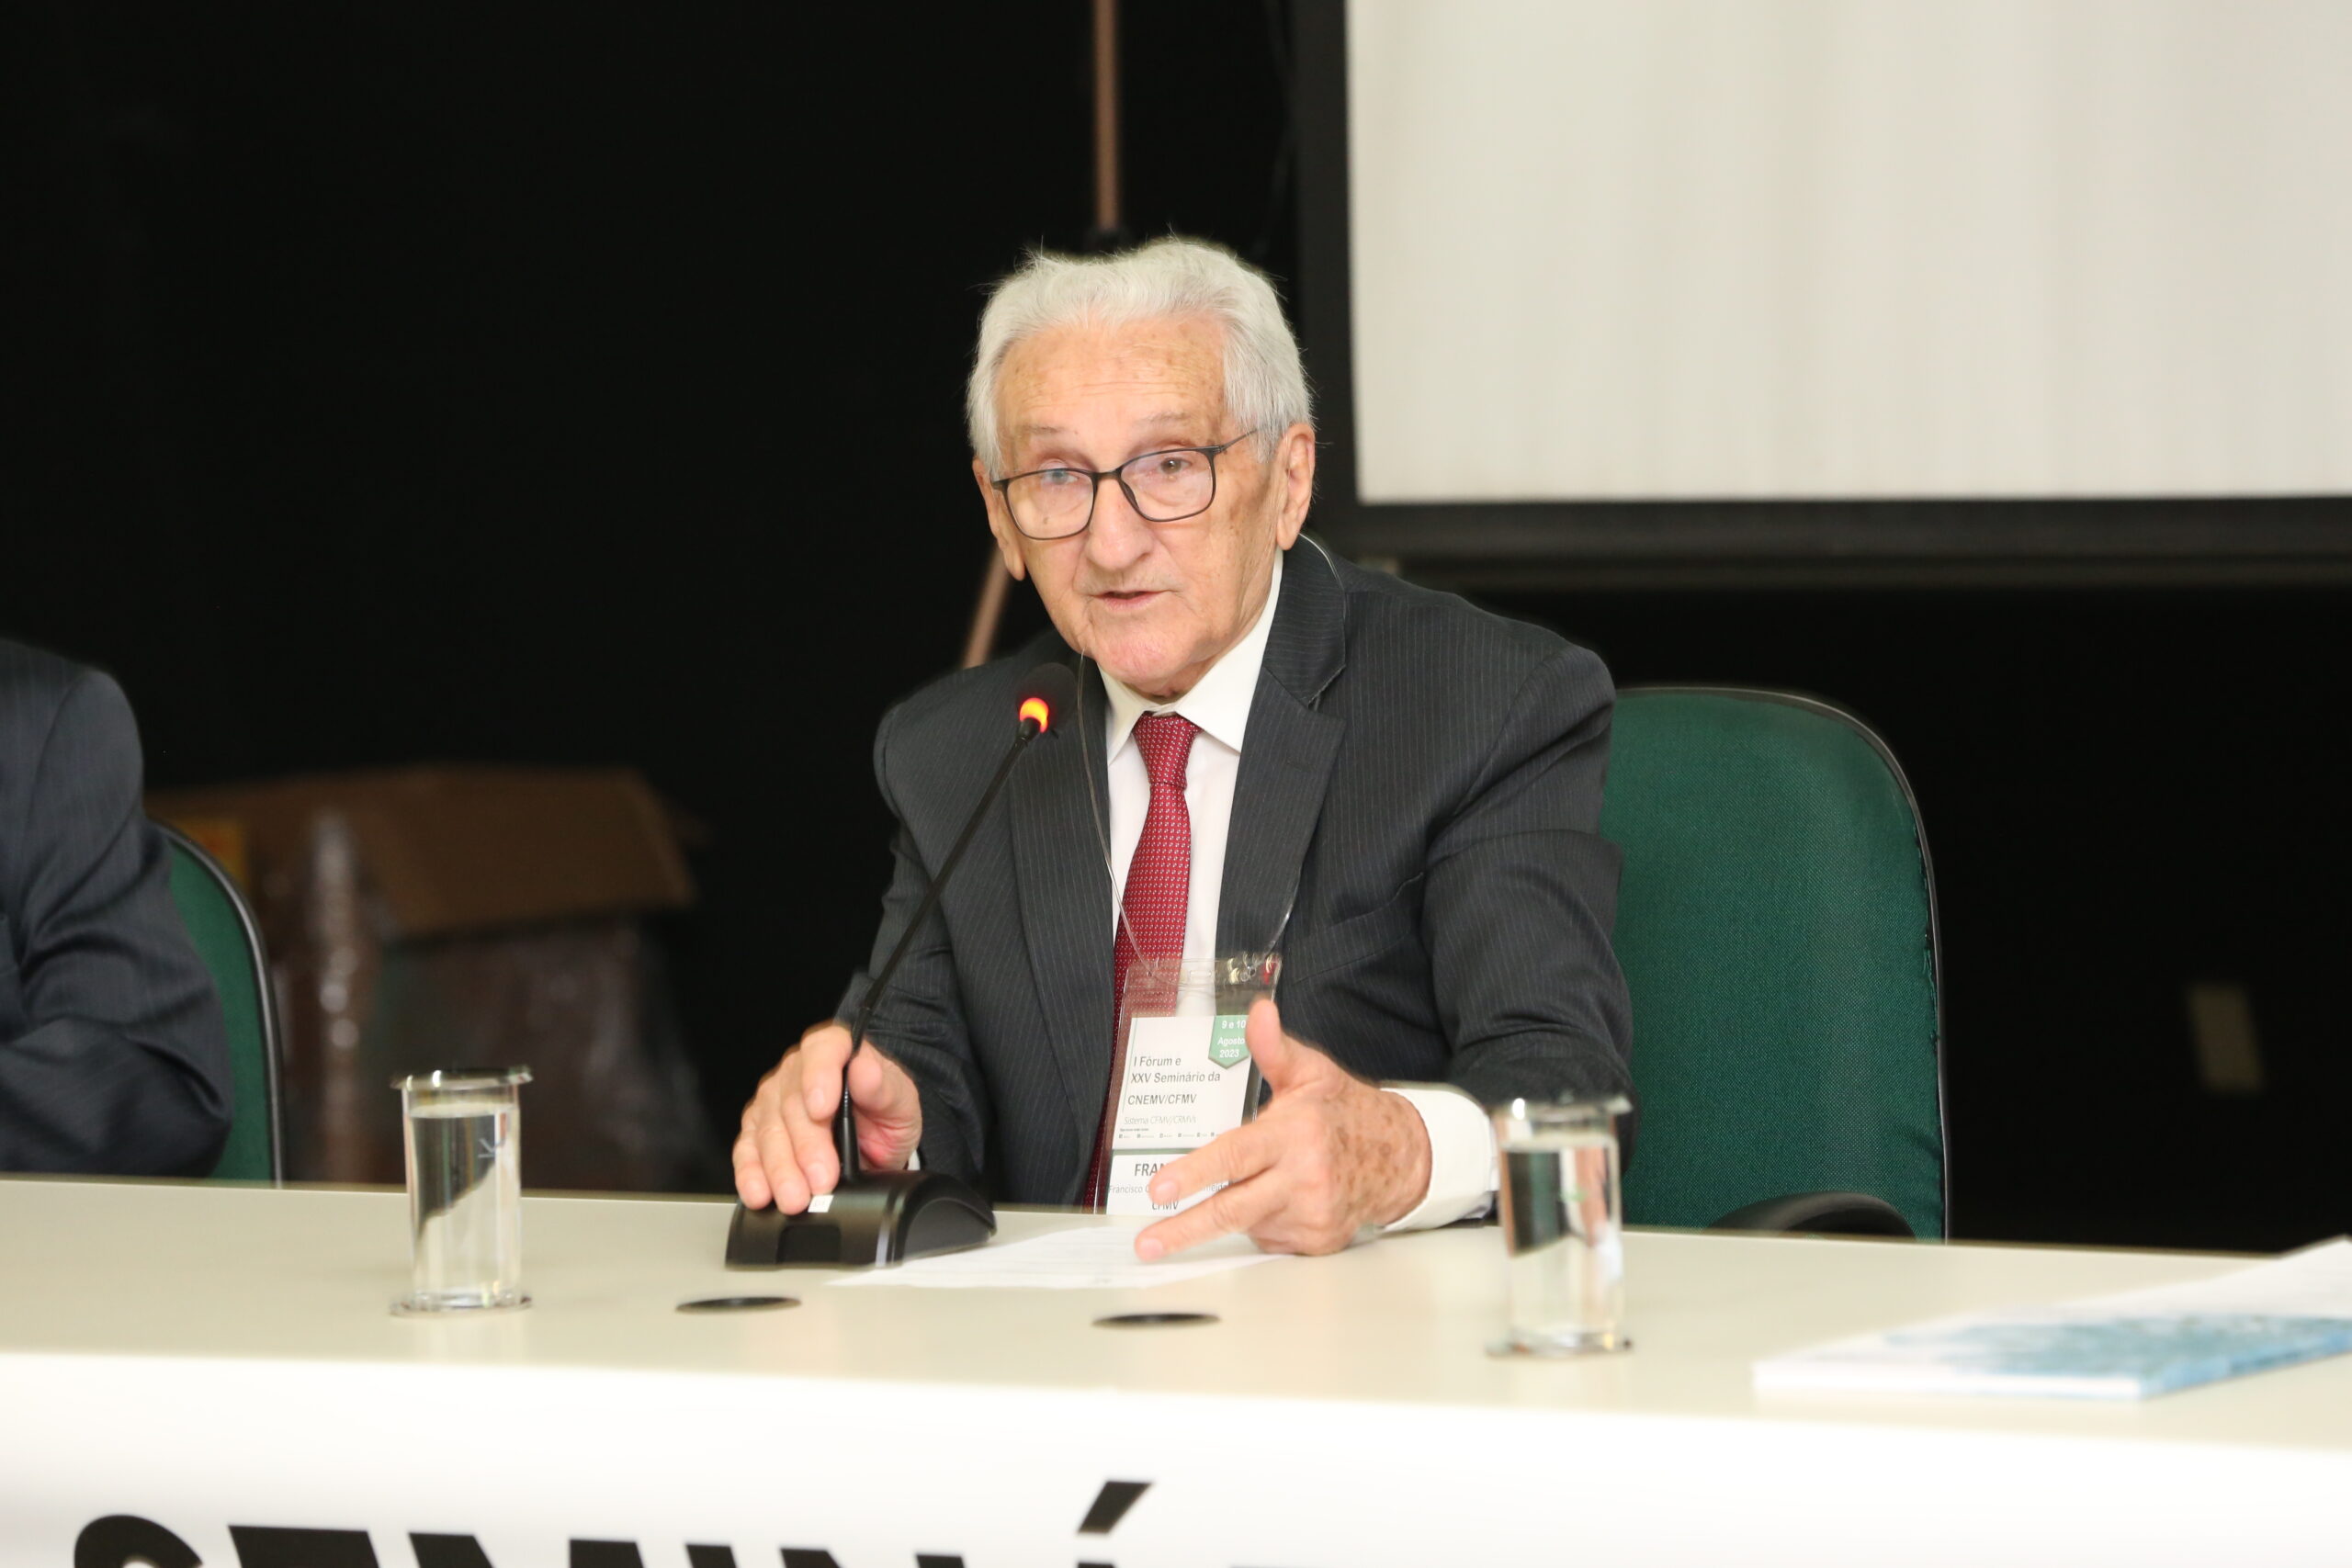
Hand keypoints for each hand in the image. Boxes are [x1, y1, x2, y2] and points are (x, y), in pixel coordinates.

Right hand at [733, 1022, 922, 1211]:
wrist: (875, 1143)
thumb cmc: (885, 1114)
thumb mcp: (900, 1102)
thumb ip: (884, 1087)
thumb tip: (866, 1071)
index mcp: (834, 1050)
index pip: (822, 1050)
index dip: (819, 1077)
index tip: (822, 1110)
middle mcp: (797, 1071)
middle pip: (792, 1102)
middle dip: (806, 1146)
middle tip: (821, 1179)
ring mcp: (773, 1100)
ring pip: (768, 1131)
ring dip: (780, 1169)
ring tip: (796, 1198)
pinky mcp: (757, 1131)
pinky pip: (747, 1151)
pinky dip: (752, 1176)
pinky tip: (760, 1193)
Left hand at [1134, 998, 1431, 1259]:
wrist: (1399, 1157)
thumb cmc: (1346, 1114)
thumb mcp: (1311, 1072)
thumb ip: (1274, 1047)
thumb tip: (1258, 1013)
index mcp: (1294, 1135)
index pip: (1235, 1156)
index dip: (1194, 1173)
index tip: (1159, 1188)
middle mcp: (1302, 1179)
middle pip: (1232, 1210)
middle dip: (1183, 1229)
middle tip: (1146, 1243)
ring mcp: (1311, 1215)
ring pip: (1247, 1223)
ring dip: (1235, 1209)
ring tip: (1259, 1180)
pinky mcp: (1317, 1241)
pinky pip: (1269, 1237)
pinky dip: (1262, 1221)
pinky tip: (1280, 1197)